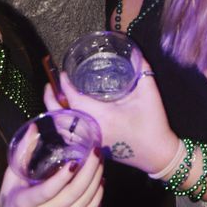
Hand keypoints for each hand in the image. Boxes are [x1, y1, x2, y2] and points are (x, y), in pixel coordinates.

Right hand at [0, 146, 102, 206]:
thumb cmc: (10, 204)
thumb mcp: (11, 179)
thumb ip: (23, 153)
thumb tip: (34, 127)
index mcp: (25, 204)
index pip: (48, 190)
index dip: (63, 176)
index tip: (76, 160)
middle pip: (72, 195)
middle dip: (89, 172)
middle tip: (97, 152)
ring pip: (83, 205)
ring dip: (96, 182)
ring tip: (100, 163)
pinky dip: (97, 199)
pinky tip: (100, 183)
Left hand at [48, 58, 178, 175]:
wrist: (157, 155)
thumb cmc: (153, 123)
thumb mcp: (150, 93)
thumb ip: (141, 70)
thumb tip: (133, 51)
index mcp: (103, 117)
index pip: (74, 100)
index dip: (65, 86)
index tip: (63, 74)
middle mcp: (92, 131)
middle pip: (61, 118)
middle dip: (50, 100)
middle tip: (49, 85)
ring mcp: (91, 143)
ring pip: (62, 130)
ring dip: (54, 114)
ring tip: (53, 99)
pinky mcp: (93, 149)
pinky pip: (69, 139)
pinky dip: (62, 127)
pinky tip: (64, 119)